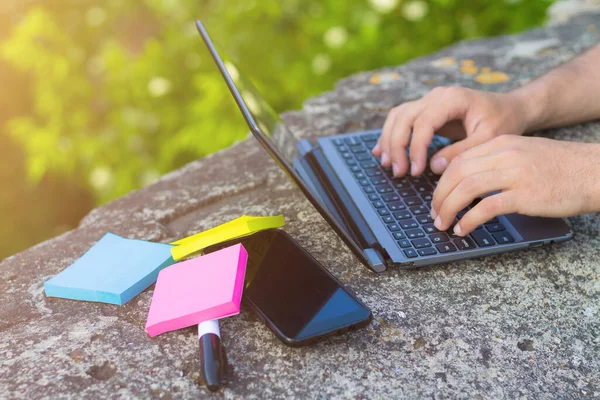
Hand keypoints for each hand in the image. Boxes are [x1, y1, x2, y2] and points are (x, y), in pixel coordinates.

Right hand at [371, 87, 529, 176]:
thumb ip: (461, 152)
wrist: (510, 108)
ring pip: (397, 116)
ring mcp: (429, 100)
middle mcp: (436, 95)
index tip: (416, 171)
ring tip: (388, 165)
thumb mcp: (489, 139)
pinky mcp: (425, 109)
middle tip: (399, 172)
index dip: (415, 148)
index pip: (423, 122)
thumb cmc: (503, 122)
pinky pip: (400, 119)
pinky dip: (390, 135)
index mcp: (453, 98)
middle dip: (397, 146)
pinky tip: (382, 152)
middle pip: (404, 117)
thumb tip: (433, 166)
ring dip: (389, 141)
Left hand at [431, 135, 599, 235]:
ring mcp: (514, 174)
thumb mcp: (524, 153)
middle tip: (433, 214)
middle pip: (456, 173)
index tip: (436, 198)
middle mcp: (505, 155)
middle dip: (439, 197)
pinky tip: (462, 229)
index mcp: (501, 143)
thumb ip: (497, 162)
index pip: (459, 160)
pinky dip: (468, 220)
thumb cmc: (561, 167)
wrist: (595, 171)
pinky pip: (485, 208)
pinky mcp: (524, 195)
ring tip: (442, 224)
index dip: (441, 182)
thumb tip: (468, 182)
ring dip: (448, 209)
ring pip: (465, 189)